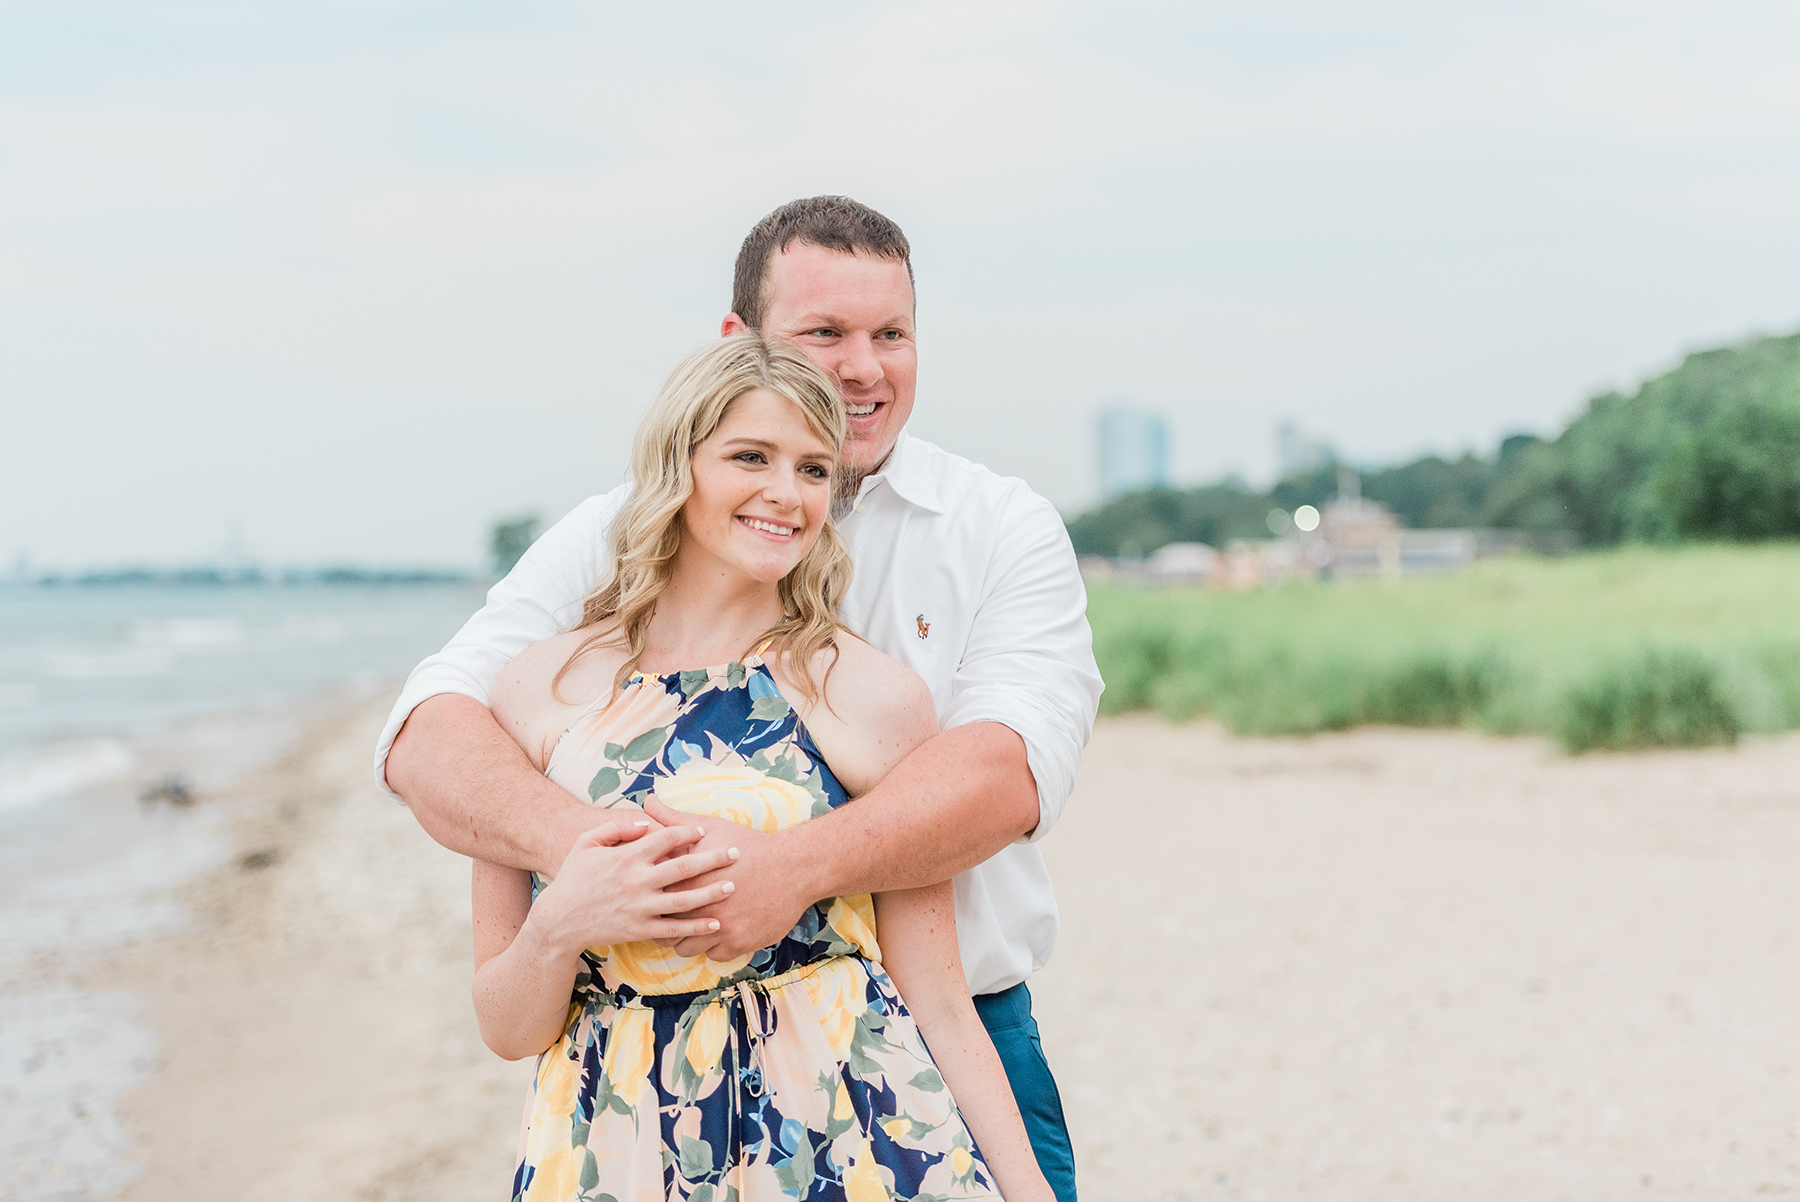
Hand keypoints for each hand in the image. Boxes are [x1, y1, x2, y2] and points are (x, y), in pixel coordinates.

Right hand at [525, 819, 739, 952]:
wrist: (558, 921)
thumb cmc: (573, 878)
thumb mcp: (587, 843)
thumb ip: (617, 828)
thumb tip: (646, 823)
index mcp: (626, 857)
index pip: (666, 838)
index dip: (688, 832)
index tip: (704, 831)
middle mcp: (637, 881)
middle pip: (684, 866)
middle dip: (713, 858)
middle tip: (735, 853)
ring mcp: (640, 907)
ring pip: (684, 899)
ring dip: (711, 893)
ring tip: (731, 887)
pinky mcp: (639, 930)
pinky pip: (673, 929)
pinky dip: (696, 926)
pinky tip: (715, 923)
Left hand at [640, 795, 817, 960]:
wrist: (793, 867)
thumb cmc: (748, 846)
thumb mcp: (709, 828)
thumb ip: (673, 820)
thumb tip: (648, 801)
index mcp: (688, 883)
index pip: (653, 902)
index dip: (652, 902)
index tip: (656, 899)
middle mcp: (701, 909)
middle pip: (664, 931)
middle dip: (664, 926)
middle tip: (669, 918)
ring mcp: (720, 929)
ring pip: (687, 948)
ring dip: (688, 939)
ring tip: (691, 929)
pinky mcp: (739, 943)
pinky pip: (715, 955)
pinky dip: (714, 946)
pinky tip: (717, 932)